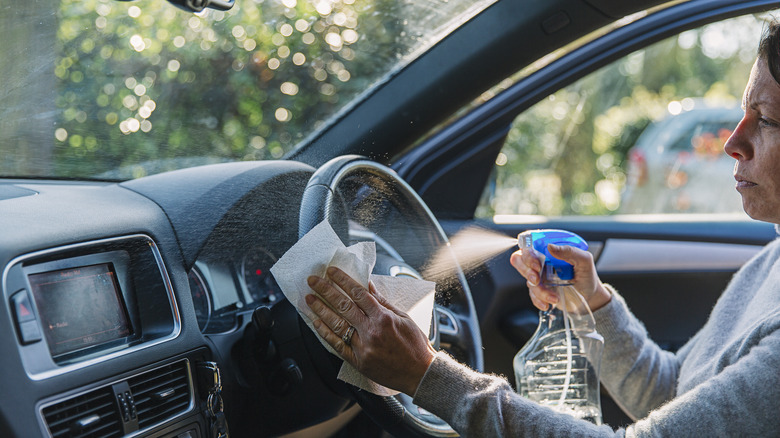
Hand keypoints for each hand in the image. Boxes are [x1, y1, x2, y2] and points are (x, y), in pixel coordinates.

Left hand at [305, 266, 436, 395]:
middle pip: (343, 306)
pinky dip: (326, 334)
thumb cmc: (415, 345)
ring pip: (337, 325)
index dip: (343, 280)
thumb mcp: (404, 318)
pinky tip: (317, 323)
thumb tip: (368, 285)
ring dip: (321, 310)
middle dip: (326, 291)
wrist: (420, 374)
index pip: (358, 294)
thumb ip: (383, 302)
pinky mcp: (359, 361)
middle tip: (313, 280)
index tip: (332, 271)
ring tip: (309, 299)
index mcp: (383, 318)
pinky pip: (338, 345)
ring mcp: (363, 347)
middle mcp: (371, 331)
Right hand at [510, 243, 610, 311]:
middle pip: (519, 259)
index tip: (537, 263)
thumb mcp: (584, 261)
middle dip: (525, 270)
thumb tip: (550, 246)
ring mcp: (539, 276)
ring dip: (539, 290)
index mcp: (549, 251)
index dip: (527, 253)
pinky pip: (531, 295)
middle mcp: (542, 262)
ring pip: (527, 280)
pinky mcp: (540, 290)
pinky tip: (549, 303)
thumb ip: (569, 251)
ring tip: (554, 297)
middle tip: (537, 279)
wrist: (590, 297)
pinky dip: (538, 300)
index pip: (529, 245)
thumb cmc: (587, 276)